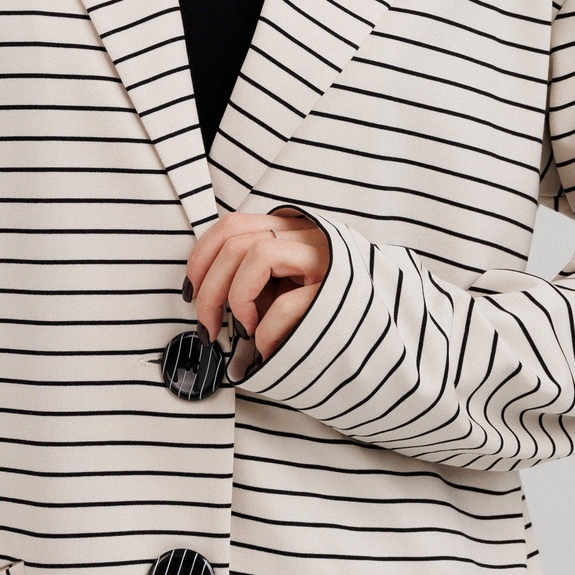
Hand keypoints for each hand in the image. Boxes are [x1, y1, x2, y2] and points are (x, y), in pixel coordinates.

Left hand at [184, 209, 329, 361]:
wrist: (384, 338)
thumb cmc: (324, 314)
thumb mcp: (283, 288)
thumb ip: (252, 279)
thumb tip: (203, 296)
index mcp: (290, 231)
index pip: (231, 225)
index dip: (201, 258)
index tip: (190, 293)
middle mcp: (307, 237)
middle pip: (236, 241)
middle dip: (208, 288)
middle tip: (206, 327)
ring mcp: (325, 262)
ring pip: (258, 254)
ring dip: (236, 298)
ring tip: (243, 330)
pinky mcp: (337, 295)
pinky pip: (287, 303)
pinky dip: (268, 330)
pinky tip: (269, 349)